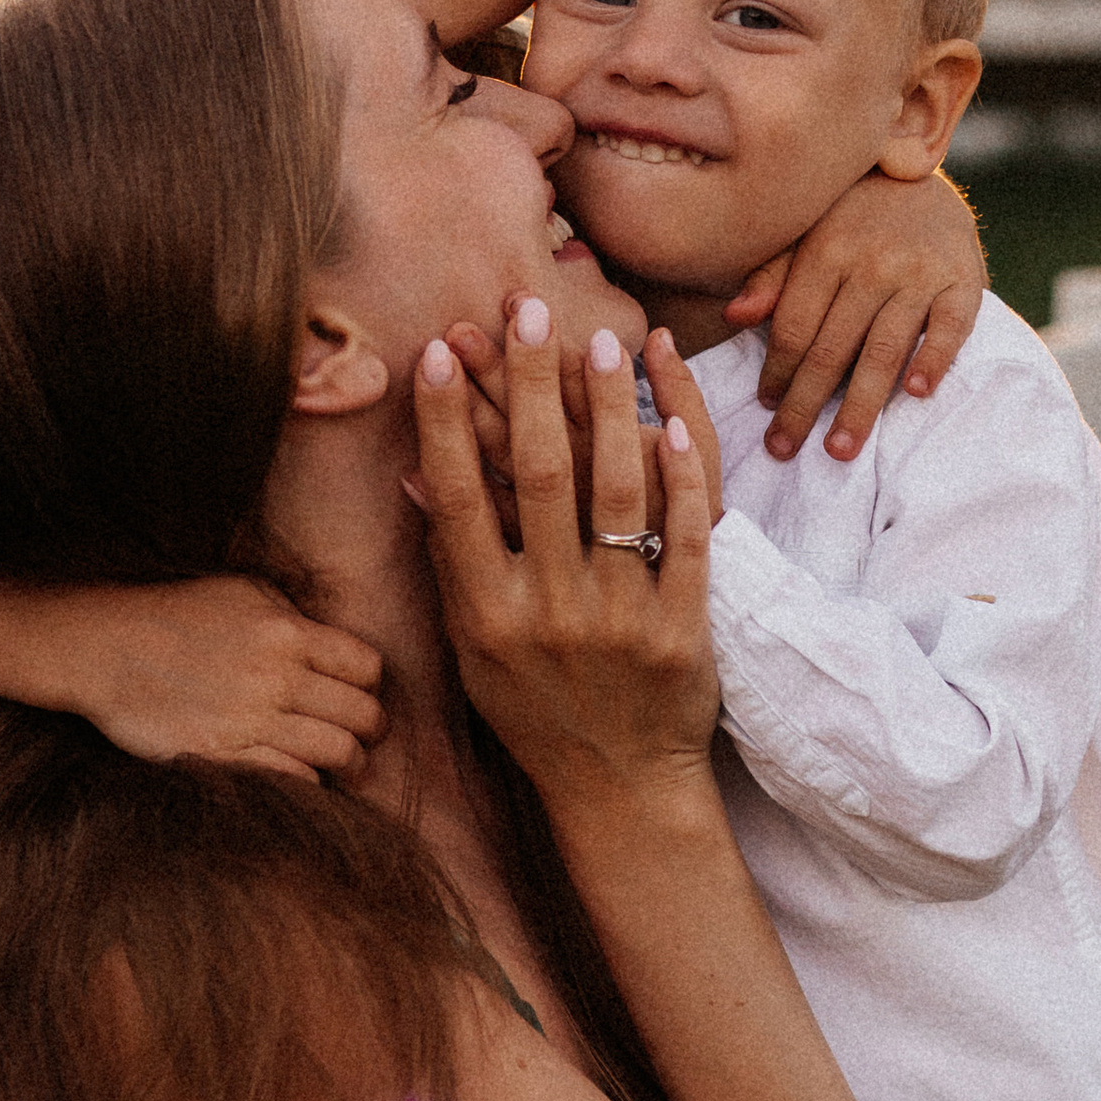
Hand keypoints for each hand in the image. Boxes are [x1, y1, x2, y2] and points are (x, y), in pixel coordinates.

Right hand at [77, 575, 385, 782]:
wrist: (105, 647)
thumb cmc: (175, 613)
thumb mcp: (242, 591)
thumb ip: (293, 616)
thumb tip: (333, 645)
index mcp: (286, 631)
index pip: (366, 667)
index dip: (371, 683)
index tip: (362, 692)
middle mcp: (276, 676)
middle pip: (362, 713)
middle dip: (371, 728)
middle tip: (365, 734)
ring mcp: (250, 719)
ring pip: (338, 752)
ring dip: (351, 762)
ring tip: (347, 764)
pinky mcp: (223, 755)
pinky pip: (294, 778)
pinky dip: (309, 779)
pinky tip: (303, 772)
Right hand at [413, 296, 717, 813]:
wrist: (620, 789)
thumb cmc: (534, 712)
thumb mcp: (473, 649)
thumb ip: (451, 562)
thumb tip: (415, 476)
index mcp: (487, 615)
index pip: (459, 498)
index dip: (445, 420)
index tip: (437, 350)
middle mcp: (548, 614)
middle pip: (538, 476)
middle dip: (529, 386)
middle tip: (528, 311)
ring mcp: (618, 622)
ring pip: (615, 494)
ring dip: (607, 410)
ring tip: (603, 341)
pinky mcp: (682, 631)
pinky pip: (685, 539)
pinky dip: (681, 477)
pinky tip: (672, 418)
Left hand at [725, 169, 986, 463]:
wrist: (919, 172)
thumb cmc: (848, 215)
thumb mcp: (803, 232)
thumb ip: (771, 275)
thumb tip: (735, 317)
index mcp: (824, 251)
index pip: (794, 327)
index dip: (777, 372)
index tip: (766, 410)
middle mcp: (871, 263)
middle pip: (831, 348)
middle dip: (805, 405)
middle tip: (785, 450)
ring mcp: (919, 272)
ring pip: (884, 348)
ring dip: (861, 404)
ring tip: (841, 448)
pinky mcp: (964, 279)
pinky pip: (951, 326)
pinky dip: (935, 359)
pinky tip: (916, 394)